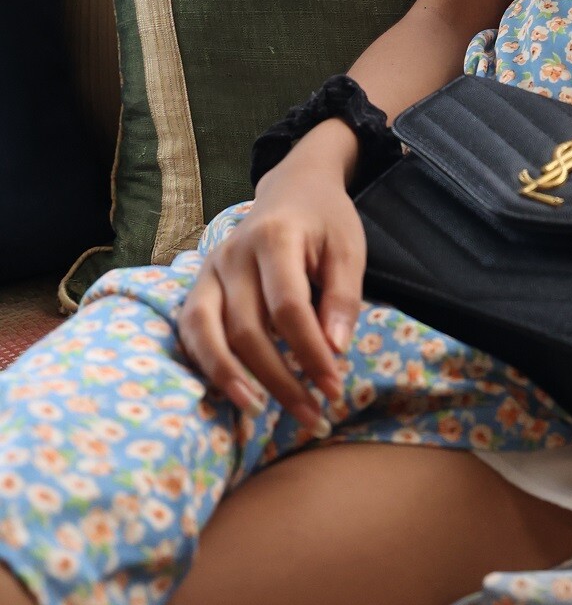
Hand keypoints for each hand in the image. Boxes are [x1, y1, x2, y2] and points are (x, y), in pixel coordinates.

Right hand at [177, 153, 365, 429]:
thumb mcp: (349, 250)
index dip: (310, 353)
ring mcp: (208, 269)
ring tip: (259, 413)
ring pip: (205, 332)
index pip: (288, 308)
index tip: (334, 387)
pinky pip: (190, 331)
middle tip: (312, 415)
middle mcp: (232, 254)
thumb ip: (343, 298)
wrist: (292, 189)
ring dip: (230, 379)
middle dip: (279, 379)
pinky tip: (233, 392)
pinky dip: (207, 364)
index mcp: (274, 237)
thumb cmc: (325, 222)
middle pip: (246, 329)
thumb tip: (335, 352)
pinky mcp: (198, 285)